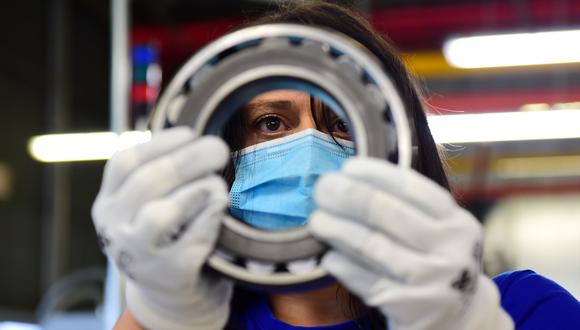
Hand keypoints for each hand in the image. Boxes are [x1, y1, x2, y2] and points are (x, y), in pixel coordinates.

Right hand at [92, 127, 232, 329]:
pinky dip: (211, 218)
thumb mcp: (152, 204)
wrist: (173, 296)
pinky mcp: (169, 275)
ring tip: (218, 185)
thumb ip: (164, 174)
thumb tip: (198, 137)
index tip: (192, 132)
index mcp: (109, 203)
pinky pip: (193, 239)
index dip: (160, 143)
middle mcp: (115, 229)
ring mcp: (138, 256)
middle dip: (188, 160)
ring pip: (162, 213)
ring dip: (196, 191)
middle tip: (219, 148)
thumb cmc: (169, 237)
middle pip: (147, 182)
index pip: (124, 163)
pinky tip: (221, 208)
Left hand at [309, 157, 513, 329]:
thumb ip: (408, 208)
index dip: (375, 174)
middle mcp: (449, 249)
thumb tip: (351, 181)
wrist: (460, 319)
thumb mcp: (440, 231)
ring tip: (316, 220)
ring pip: (373, 246)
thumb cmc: (437, 263)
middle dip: (348, 196)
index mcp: (456, 222)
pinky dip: (344, 266)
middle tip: (322, 188)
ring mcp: (430, 281)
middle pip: (387, 213)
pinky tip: (328, 256)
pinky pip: (367, 281)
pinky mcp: (410, 309)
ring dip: (338, 229)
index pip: (411, 188)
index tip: (347, 168)